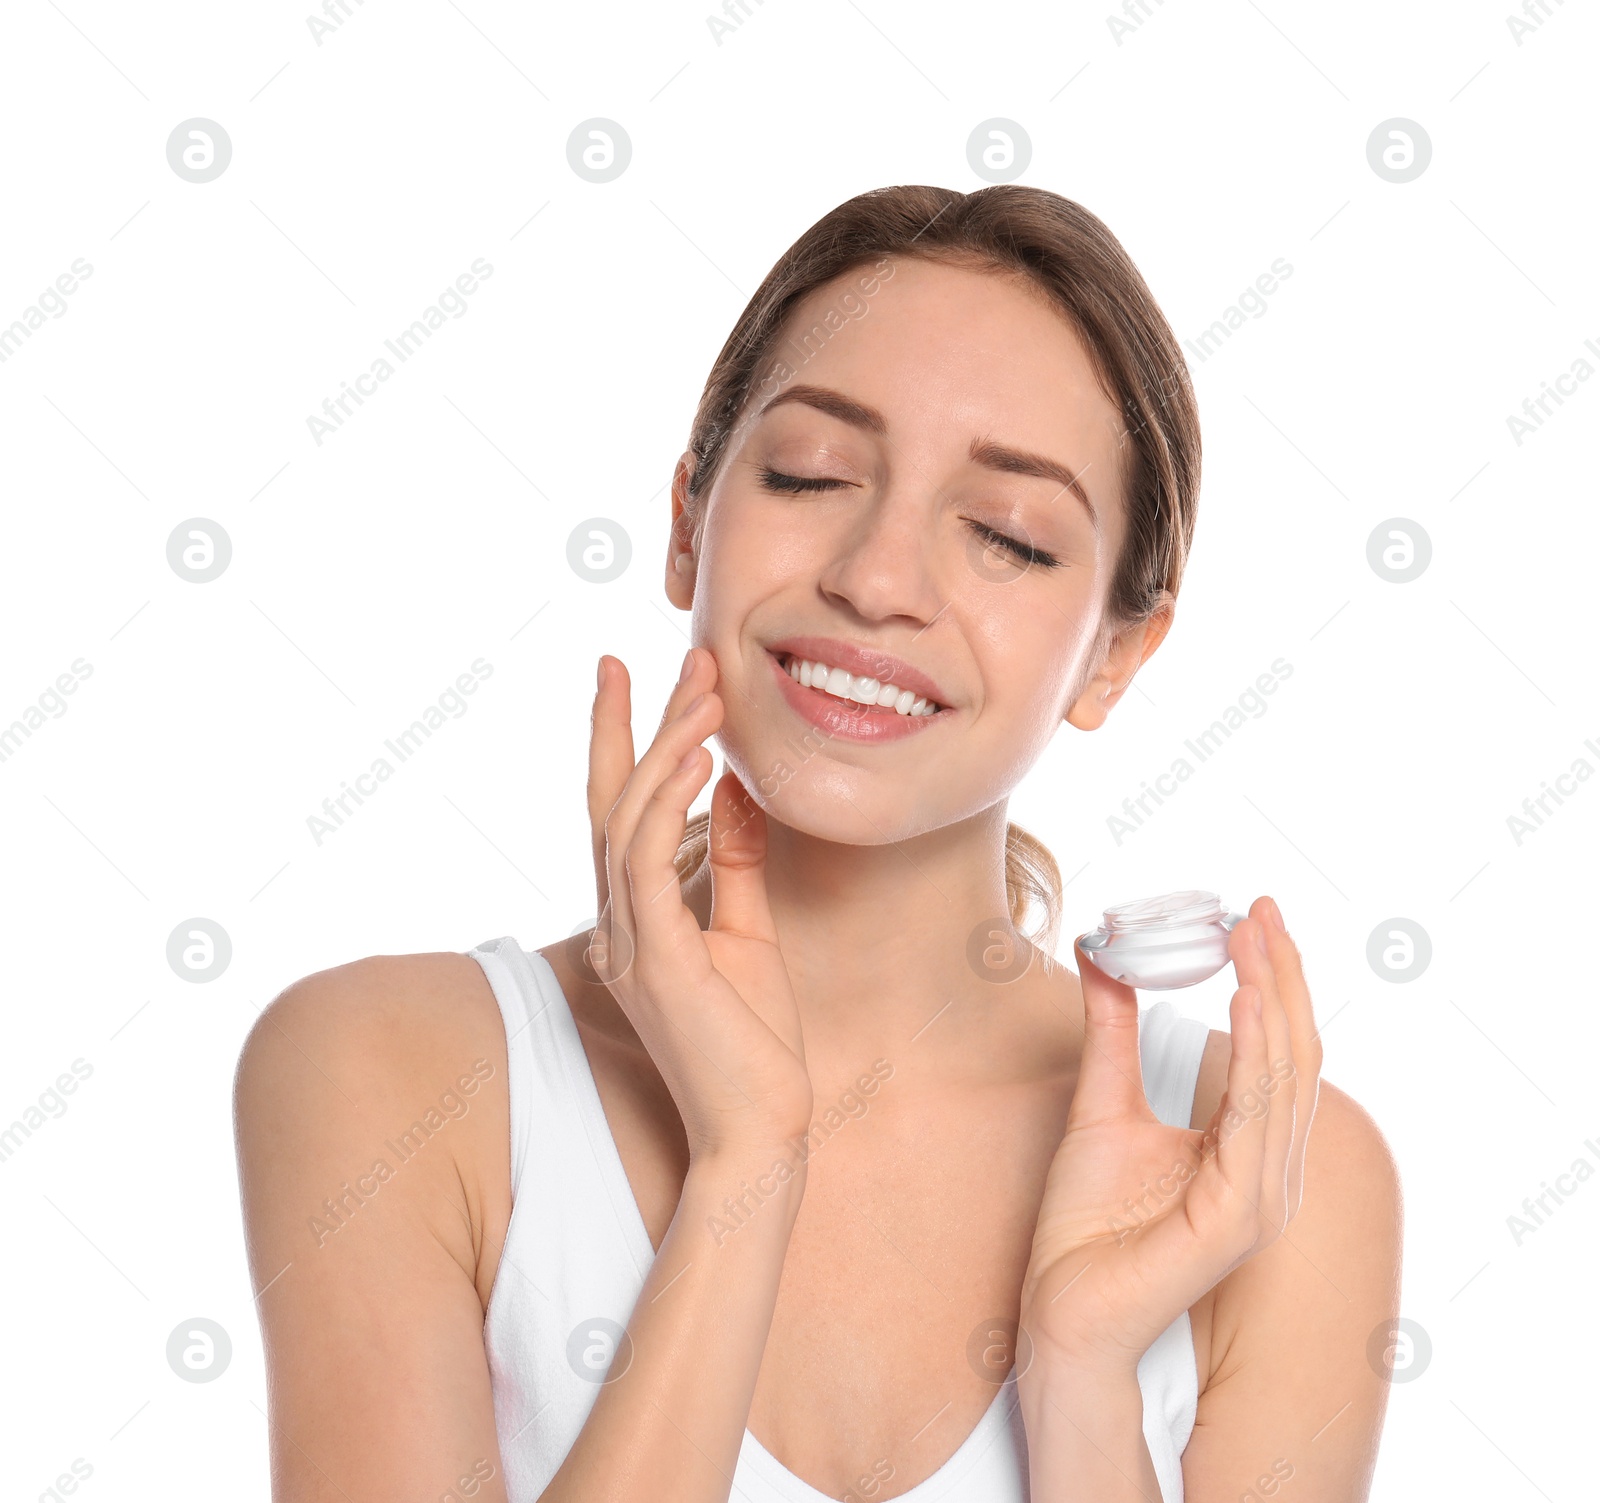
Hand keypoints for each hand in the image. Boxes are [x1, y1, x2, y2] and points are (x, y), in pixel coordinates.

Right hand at [585, 647, 813, 1160]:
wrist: (763, 1131)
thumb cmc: (755, 1043)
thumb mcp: (750, 932)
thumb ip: (738, 863)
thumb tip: (744, 791)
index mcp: (636, 918)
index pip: (621, 811)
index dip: (625, 740)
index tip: (641, 673)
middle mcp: (618, 923)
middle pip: (614, 800)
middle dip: (641, 722)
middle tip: (680, 656)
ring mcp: (629, 942)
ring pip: (627, 820)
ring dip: (665, 747)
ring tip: (703, 690)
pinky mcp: (655, 961)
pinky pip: (645, 864)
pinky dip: (667, 804)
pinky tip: (700, 760)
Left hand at [1017, 898, 1322, 1374]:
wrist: (1059, 1309)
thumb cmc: (1083, 1227)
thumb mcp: (1101, 1103)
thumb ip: (1111, 1031)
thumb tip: (1106, 956)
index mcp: (1246, 1150)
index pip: (1276, 1051)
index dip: (1269, 980)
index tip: (1251, 915)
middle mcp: (1268, 1172)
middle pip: (1291, 1054)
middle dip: (1280, 973)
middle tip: (1260, 907)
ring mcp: (1261, 1198)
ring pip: (1283, 1077)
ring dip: (1272, 998)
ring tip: (1254, 935)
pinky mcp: (1237, 1218)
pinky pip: (1255, 1120)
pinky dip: (1256, 1054)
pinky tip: (1247, 1000)